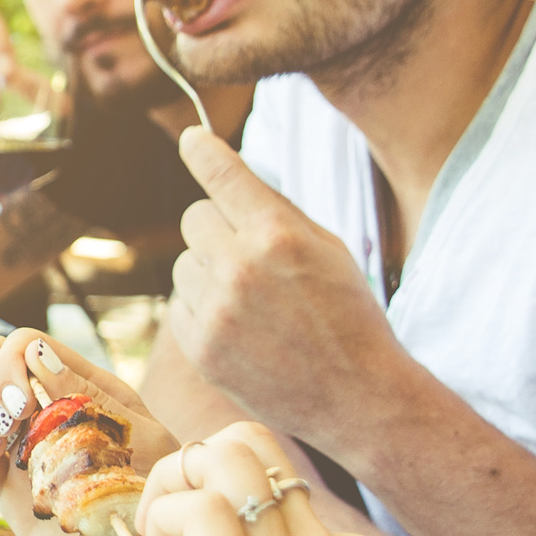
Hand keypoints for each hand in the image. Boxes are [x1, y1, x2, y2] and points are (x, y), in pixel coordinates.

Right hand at [0, 329, 179, 515]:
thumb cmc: (158, 496)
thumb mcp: (137, 439)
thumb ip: (87, 396)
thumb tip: (36, 354)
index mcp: (80, 386)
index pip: (23, 343)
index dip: (8, 363)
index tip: (23, 406)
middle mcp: (43, 408)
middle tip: (6, 430)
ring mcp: (19, 444)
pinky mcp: (2, 484)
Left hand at [161, 124, 413, 441]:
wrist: (357, 396)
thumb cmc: (349, 316)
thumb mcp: (329, 248)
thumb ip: (278, 212)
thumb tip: (230, 177)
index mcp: (277, 234)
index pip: (222, 174)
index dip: (203, 150)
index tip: (191, 139)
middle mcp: (239, 267)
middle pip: (195, 216)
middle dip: (218, 226)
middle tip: (249, 252)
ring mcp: (216, 310)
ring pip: (184, 261)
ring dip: (208, 270)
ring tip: (251, 299)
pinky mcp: (201, 348)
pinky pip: (178, 304)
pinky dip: (201, 309)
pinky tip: (240, 327)